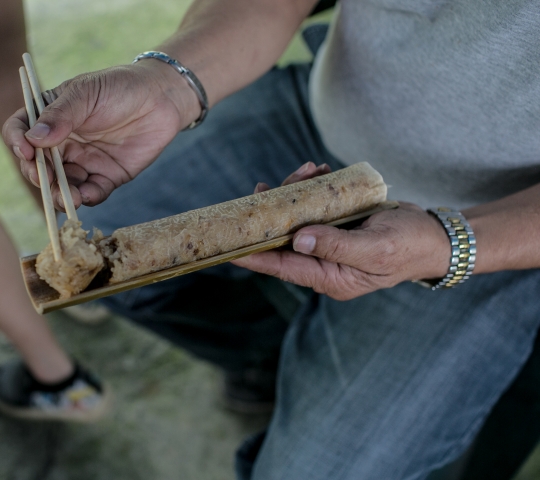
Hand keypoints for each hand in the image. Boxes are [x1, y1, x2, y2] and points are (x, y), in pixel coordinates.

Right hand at [2, 61, 199, 210]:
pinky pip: (92, 193)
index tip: (25, 150)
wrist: (162, 99)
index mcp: (50, 116)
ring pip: (62, 185)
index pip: (21, 130)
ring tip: (67, 197)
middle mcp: (62, 142)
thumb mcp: (86, 92)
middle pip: (38, 165)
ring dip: (60, 194)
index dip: (16, 141)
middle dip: (38, 175)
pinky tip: (86, 196)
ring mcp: (83, 161)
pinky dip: (87, 197)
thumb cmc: (121, 87)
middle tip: (45, 179)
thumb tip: (33, 138)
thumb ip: (60, 115)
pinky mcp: (106, 177)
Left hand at [233, 163, 450, 299]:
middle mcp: (322, 264)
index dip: (253, 257)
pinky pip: (312, 208)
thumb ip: (337, 246)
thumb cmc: (410, 245)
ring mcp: (327, 245)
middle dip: (272, 213)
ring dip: (295, 194)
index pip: (282, 267)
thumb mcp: (377, 248)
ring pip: (295, 220)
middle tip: (266, 188)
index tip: (227, 249)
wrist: (434, 234)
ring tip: (307, 170)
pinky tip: (318, 171)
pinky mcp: (334, 227)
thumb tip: (299, 240)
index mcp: (329, 277)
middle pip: (283, 240)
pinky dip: (311, 189)